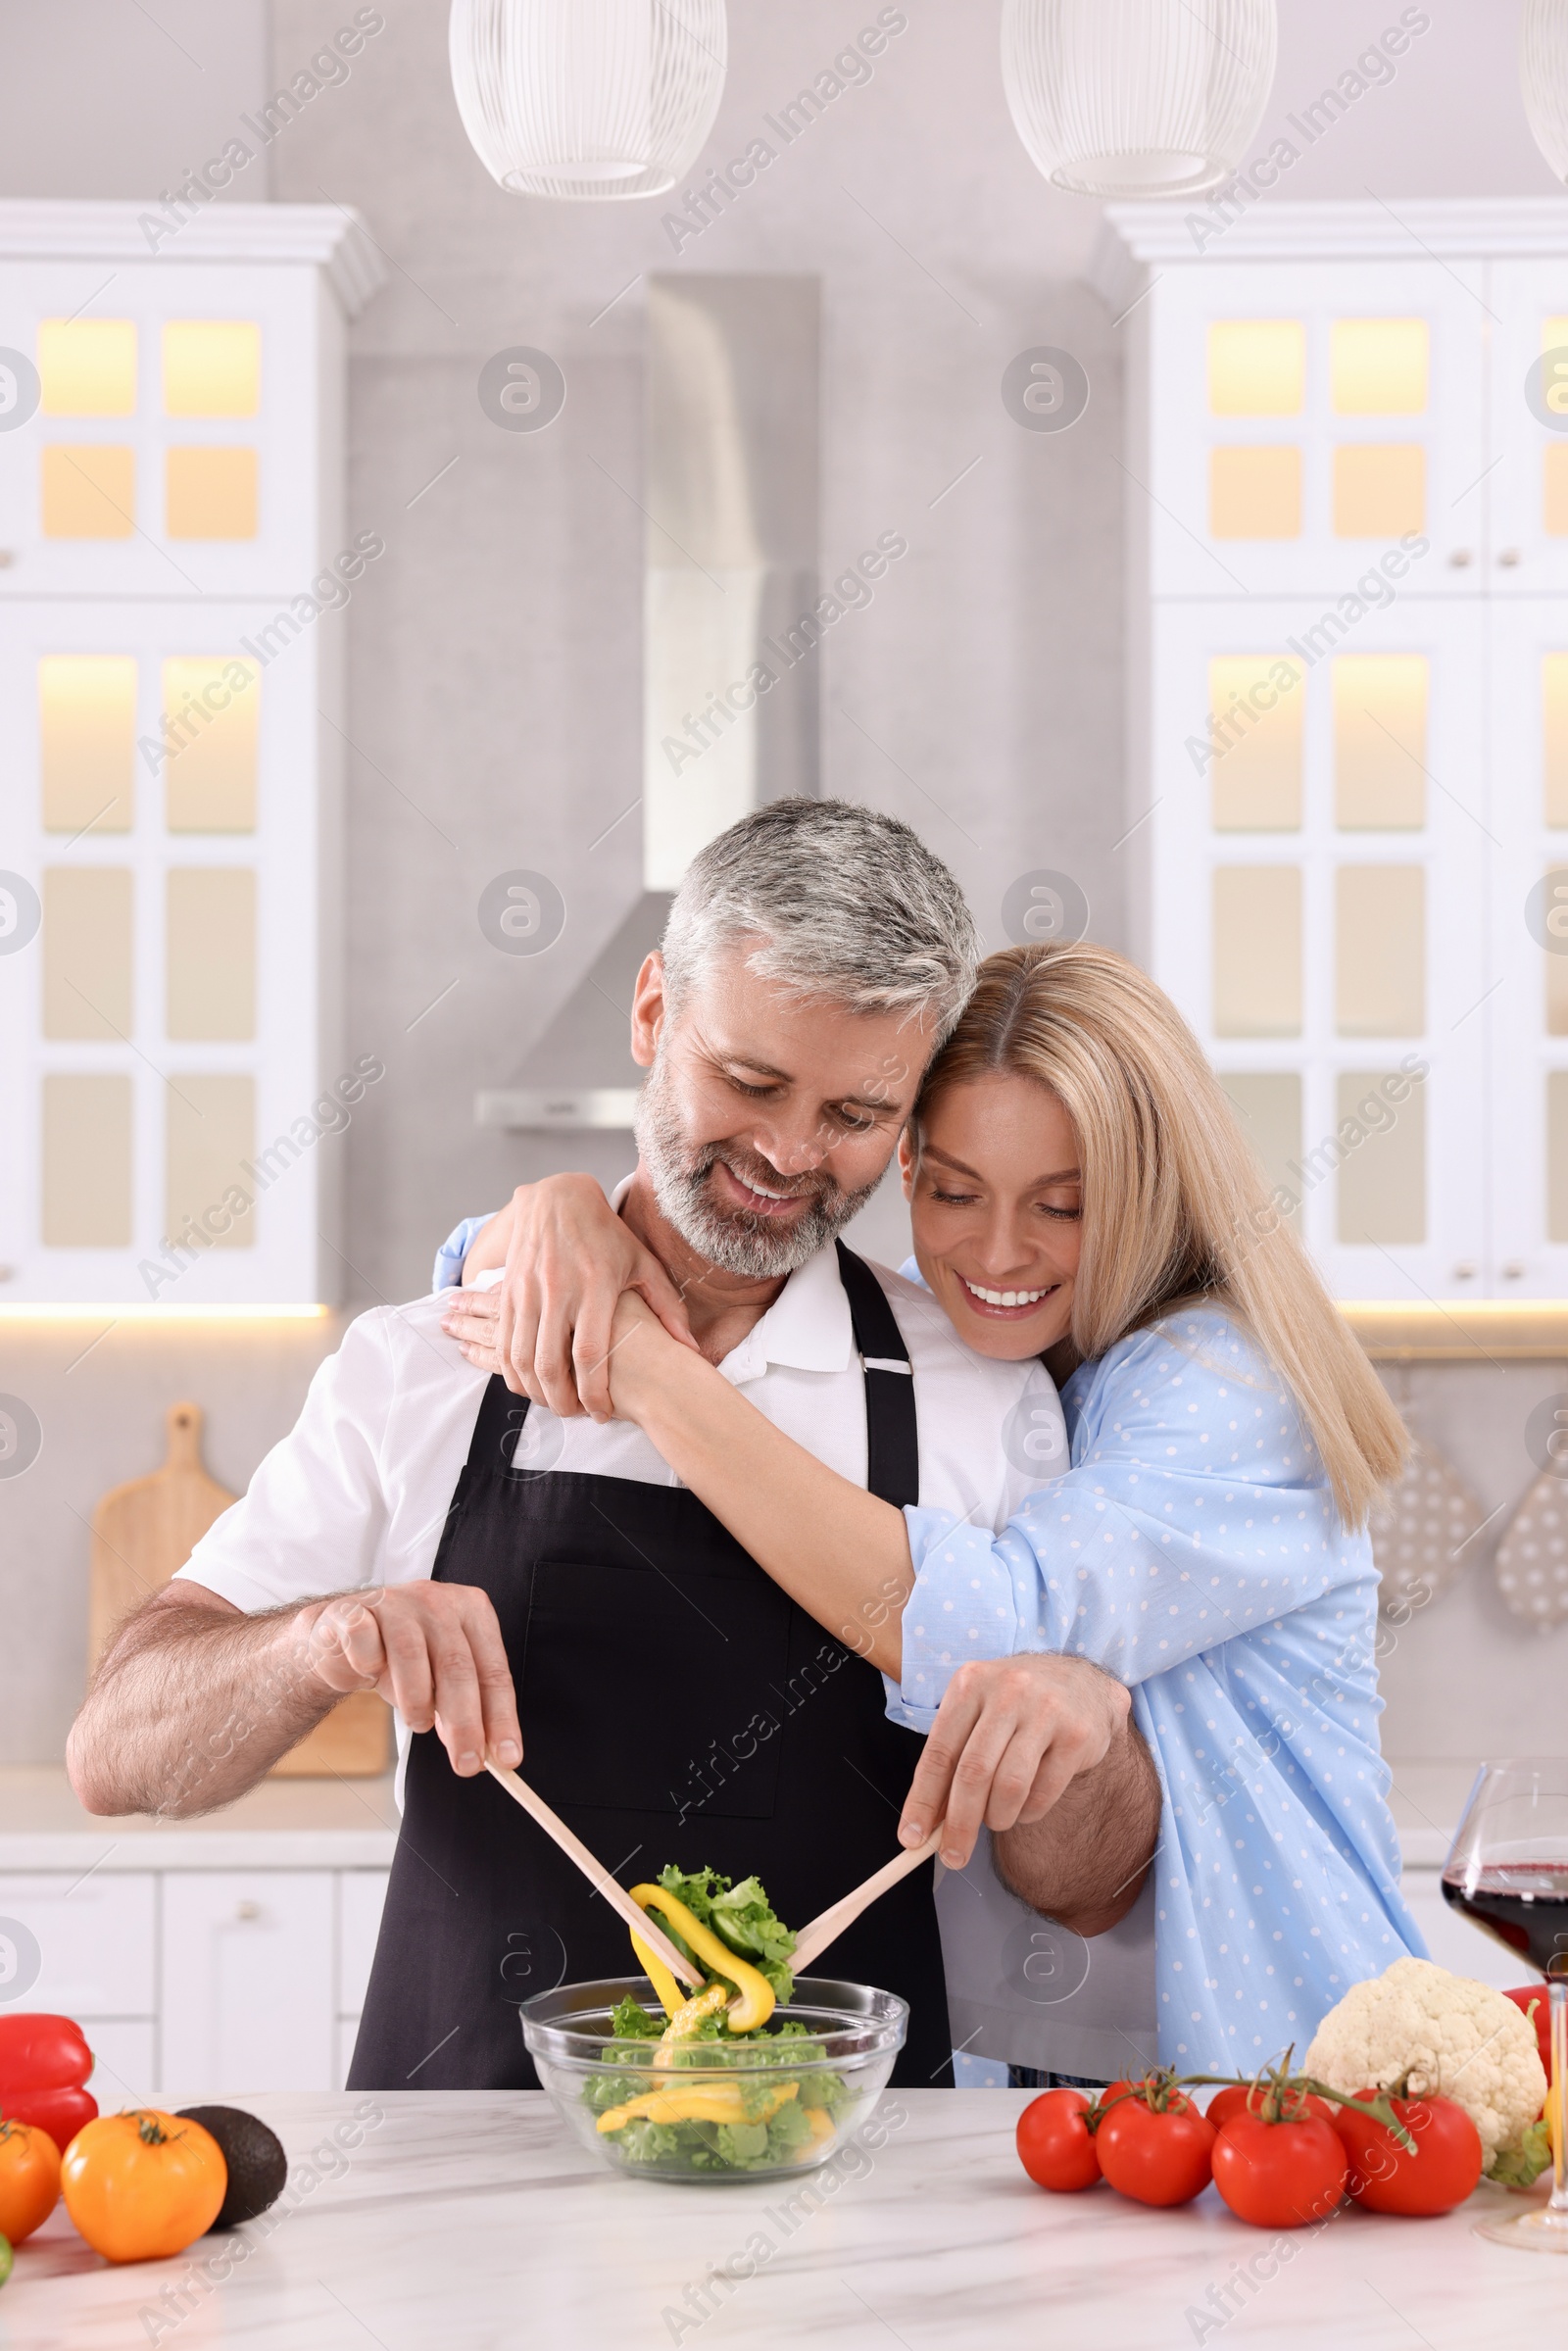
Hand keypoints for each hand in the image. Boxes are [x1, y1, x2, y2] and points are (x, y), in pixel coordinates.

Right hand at [294, 1583, 521, 1777]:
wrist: (345, 1635)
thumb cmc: (404, 1659)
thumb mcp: (442, 1681)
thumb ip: (465, 1709)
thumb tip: (486, 1753)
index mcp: (472, 1611)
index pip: (494, 1671)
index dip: (501, 1718)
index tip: (506, 1758)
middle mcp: (438, 1601)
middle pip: (457, 1666)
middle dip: (465, 1723)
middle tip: (467, 1764)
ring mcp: (396, 1601)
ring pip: (412, 1655)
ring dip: (416, 1701)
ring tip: (418, 1723)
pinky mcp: (355, 1611)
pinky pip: (365, 1644)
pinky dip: (369, 1667)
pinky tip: (370, 1674)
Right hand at [452, 1176, 694, 1420]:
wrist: (557, 1198)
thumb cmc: (606, 1234)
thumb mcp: (643, 1263)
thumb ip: (668, 1306)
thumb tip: (691, 1347)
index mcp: (596, 1288)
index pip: (590, 1355)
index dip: (595, 1393)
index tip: (603, 1413)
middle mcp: (558, 1292)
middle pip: (550, 1366)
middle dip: (562, 1402)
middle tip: (576, 1414)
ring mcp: (528, 1292)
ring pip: (521, 1359)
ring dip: (535, 1391)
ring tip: (554, 1402)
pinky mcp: (508, 1292)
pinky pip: (503, 1342)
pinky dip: (512, 1370)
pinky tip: (529, 1382)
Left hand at [898, 1653, 1131, 1868]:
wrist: (1083, 1683)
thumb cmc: (1017, 1705)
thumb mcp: (978, 1712)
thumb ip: (953, 1759)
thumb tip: (927, 1821)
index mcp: (971, 1683)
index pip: (939, 1753)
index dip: (922, 1800)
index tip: (911, 1838)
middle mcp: (1008, 1691)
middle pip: (973, 1773)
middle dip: (959, 1824)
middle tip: (953, 1856)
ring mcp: (1046, 1711)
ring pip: (1009, 1788)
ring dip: (997, 1818)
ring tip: (996, 1819)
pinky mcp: (1077, 1736)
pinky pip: (1043, 1793)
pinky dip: (1028, 1812)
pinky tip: (1025, 1805)